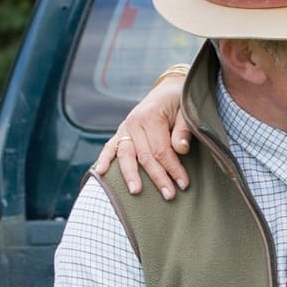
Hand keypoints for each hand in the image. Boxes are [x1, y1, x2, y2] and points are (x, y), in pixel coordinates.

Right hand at [92, 68, 193, 197]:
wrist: (166, 91)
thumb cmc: (179, 104)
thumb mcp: (186, 111)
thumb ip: (183, 130)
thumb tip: (181, 149)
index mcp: (151, 117)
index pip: (161, 149)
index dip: (173, 168)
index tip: (183, 184)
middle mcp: (134, 123)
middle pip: (144, 156)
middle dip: (157, 177)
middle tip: (169, 195)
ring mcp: (125, 128)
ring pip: (126, 155)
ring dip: (130, 175)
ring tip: (135, 192)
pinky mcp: (120, 133)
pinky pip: (110, 147)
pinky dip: (103, 160)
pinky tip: (100, 173)